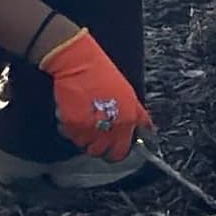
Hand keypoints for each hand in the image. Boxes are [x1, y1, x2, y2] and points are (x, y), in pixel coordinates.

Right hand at [38, 27, 155, 160]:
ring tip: (84, 123)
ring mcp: (91, 127)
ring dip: (83, 139)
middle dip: (98, 148)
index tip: (111, 147)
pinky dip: (70, 130)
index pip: (122, 150)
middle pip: (102, 152)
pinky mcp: (73, 123)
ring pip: (85, 147)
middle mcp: (111, 126)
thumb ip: (136, 115)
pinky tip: (73, 116)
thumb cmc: (103, 74)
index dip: (116, 151)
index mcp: (128, 118)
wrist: (79, 62)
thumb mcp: (128, 93)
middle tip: (94, 137)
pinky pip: (70, 136)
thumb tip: (145, 130)